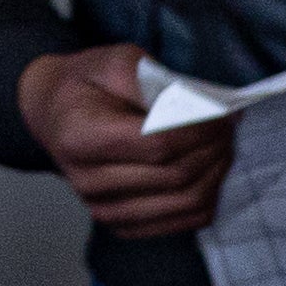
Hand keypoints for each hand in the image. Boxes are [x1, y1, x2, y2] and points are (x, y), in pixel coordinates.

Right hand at [19, 44, 233, 236]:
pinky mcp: (123, 224)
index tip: (225, 113)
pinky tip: (210, 168)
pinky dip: (208, 195)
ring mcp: (104, 209)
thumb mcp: (116, 62)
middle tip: (230, 125)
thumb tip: (200, 107)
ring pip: (186, 201)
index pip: (159, 144)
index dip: (201, 130)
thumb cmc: (87, 85)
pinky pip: (183, 220)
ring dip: (217, 171)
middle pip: (176, 175)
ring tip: (225, 144)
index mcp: (80, 137)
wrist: (55, 114)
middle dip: (215, 148)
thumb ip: (154, 82)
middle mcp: (88, 181)